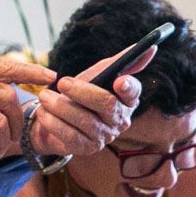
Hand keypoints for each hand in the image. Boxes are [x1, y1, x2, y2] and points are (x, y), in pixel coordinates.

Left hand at [24, 43, 158, 157]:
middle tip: (61, 82)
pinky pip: (71, 136)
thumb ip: (121, 61)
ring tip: (44, 97)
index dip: (128, 87)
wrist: (56, 116)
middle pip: (107, 105)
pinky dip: (54, 123)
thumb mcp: (98, 73)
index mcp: (127, 100)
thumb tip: (152, 48)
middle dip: (82, 92)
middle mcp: (120, 120)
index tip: (118, 80)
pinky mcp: (87, 148)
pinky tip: (43, 113)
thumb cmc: (81, 92)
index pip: (133, 93)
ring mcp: (105, 137)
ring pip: (86, 121)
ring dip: (61, 107)